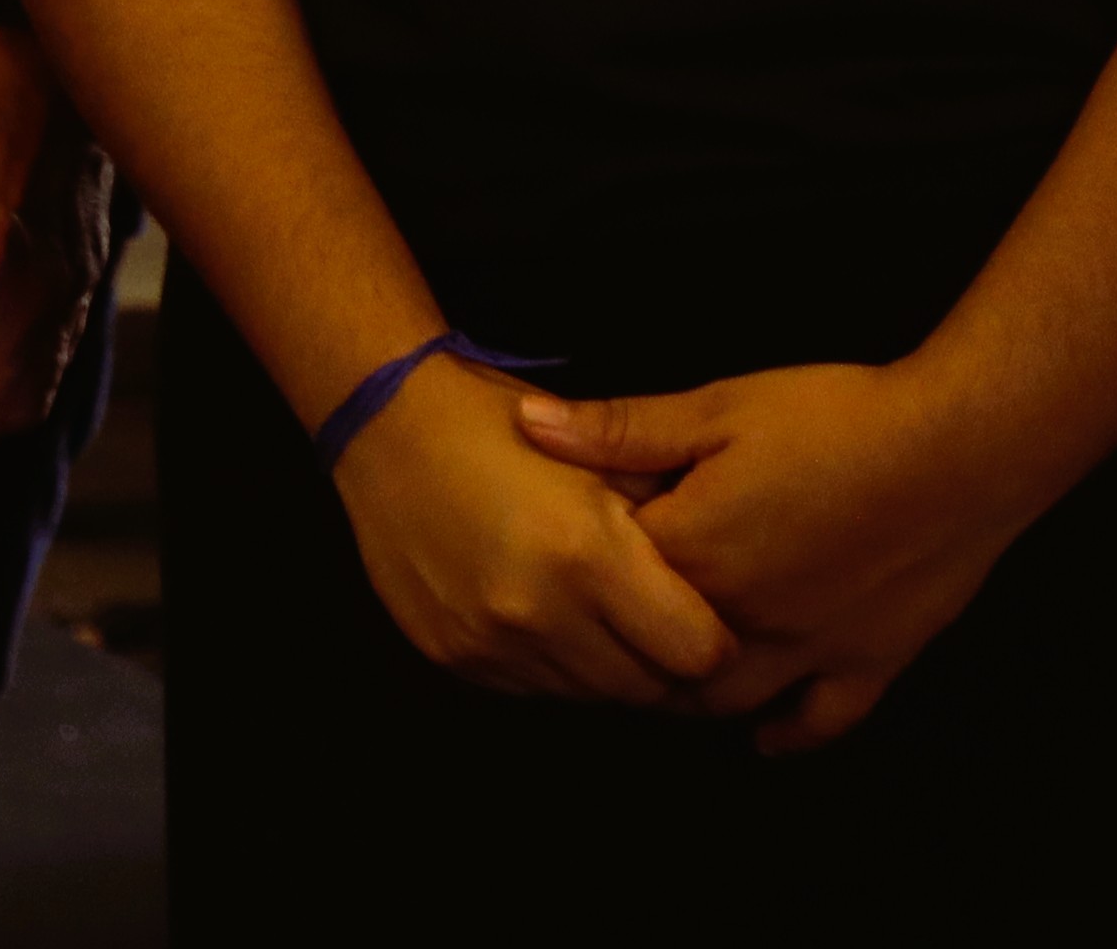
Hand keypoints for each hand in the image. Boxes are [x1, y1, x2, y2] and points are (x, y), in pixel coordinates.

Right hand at [328, 353, 738, 708]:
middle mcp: (539, 610)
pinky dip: (548, 662)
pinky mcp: (453, 656)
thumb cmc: (504, 428)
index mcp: (590, 554)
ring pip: (591, 696)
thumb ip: (673, 528)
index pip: (701, 655)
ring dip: (603, 664)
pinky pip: (532, 688)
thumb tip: (733, 590)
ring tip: (589, 611)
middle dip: (661, 661)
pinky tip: (535, 611)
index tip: (703, 617)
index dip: (714, 640)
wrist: (384, 421)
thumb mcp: (603, 459)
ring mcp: (490, 640)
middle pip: (649, 690)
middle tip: (650, 619)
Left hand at [517, 359, 1056, 750]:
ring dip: (692, 696)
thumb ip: (620, 429)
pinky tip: (764, 740)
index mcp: (693, 553)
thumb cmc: (835, 417)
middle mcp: (744, 619)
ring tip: (663, 680)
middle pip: (660, 656)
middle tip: (601, 632)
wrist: (961, 446)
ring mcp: (810, 650)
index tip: (559, 559)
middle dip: (627, 648)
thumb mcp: (718, 407)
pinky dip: (790, 735)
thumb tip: (528, 425)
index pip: (610, 581)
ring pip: (730, 701)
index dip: (583, 570)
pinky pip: (822, 719)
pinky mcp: (871, 662)